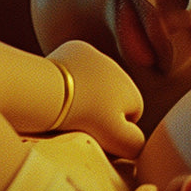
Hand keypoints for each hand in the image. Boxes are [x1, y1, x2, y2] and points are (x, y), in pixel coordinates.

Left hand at [46, 40, 144, 157]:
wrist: (52, 91)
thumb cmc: (86, 119)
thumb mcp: (118, 142)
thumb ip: (136, 143)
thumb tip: (137, 140)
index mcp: (132, 92)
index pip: (131, 114)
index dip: (114, 128)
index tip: (96, 133)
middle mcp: (120, 69)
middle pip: (113, 94)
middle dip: (100, 108)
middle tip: (80, 121)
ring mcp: (98, 55)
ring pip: (95, 79)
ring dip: (86, 91)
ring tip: (68, 105)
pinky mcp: (75, 47)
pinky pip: (77, 66)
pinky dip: (70, 76)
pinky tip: (60, 87)